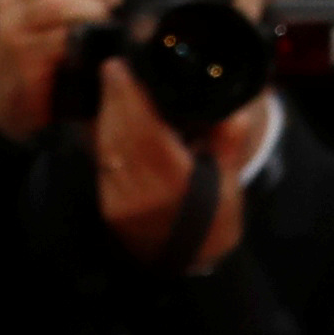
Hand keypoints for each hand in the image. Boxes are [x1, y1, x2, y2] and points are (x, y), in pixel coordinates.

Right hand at [0, 0, 122, 142]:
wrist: (9, 105)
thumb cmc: (41, 53)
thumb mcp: (51, 16)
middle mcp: (9, 0)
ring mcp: (11, 28)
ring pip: (55, 3)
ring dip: (91, 8)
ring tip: (108, 20)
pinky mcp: (20, 56)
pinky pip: (56, 38)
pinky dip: (83, 37)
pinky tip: (93, 44)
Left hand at [94, 59, 242, 270]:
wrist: (187, 266)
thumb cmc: (213, 223)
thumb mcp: (231, 181)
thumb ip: (228, 142)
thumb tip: (231, 109)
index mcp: (173, 183)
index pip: (143, 131)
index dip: (129, 99)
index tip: (122, 69)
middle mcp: (139, 191)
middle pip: (118, 134)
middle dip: (113, 99)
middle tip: (114, 68)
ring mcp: (118, 199)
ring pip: (105, 146)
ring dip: (105, 114)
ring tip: (112, 86)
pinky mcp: (107, 203)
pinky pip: (102, 161)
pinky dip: (104, 135)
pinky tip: (109, 117)